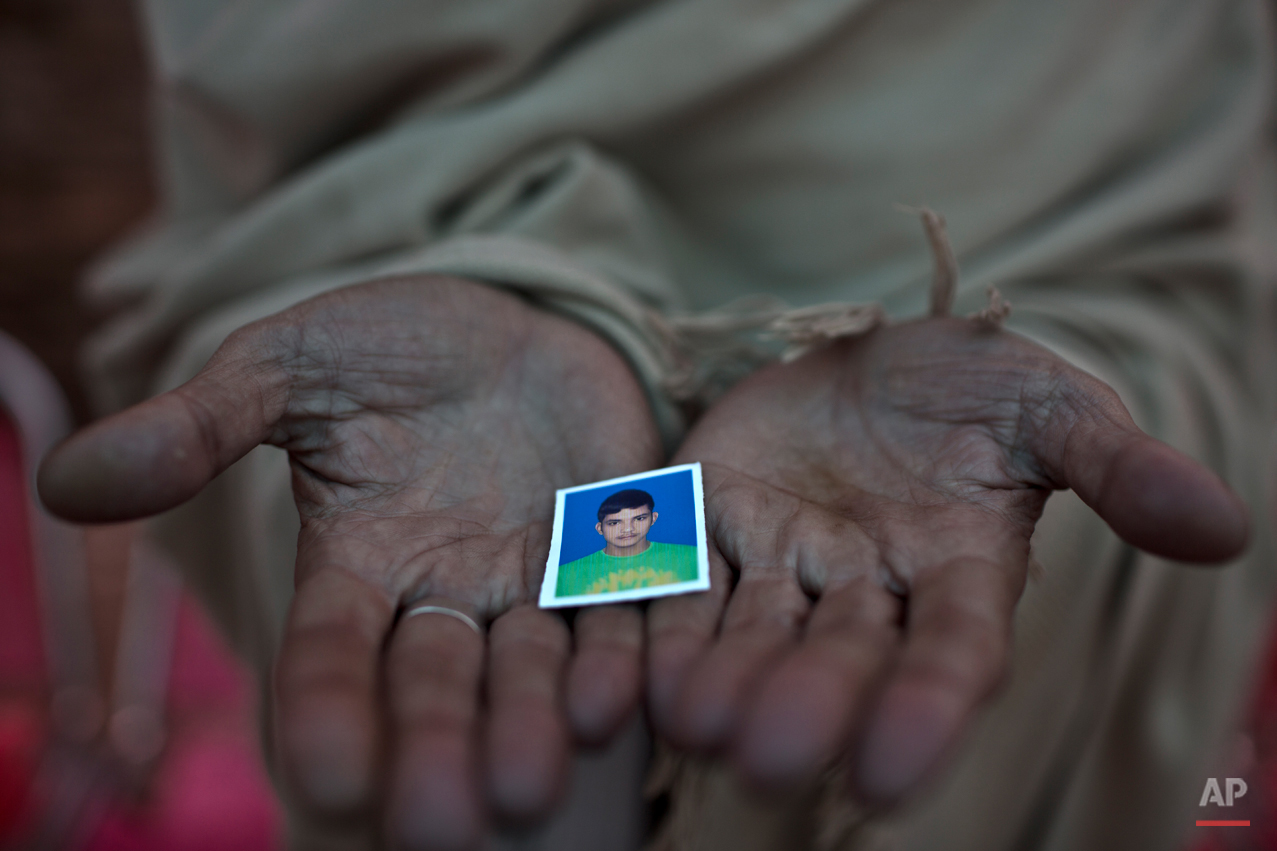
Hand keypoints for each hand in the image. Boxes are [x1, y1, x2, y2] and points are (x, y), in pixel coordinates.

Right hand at [39, 277, 662, 847]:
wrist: (508, 323)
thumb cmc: (386, 348)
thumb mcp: (288, 368)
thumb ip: (202, 426)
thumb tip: (66, 481)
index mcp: (359, 563)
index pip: (332, 651)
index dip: (328, 709)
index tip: (326, 780)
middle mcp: (448, 590)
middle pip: (440, 682)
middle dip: (440, 746)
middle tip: (445, 827)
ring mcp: (537, 574)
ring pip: (535, 665)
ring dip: (533, 723)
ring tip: (532, 785)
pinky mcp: (616, 547)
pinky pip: (624, 610)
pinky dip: (622, 651)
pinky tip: (617, 696)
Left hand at [646, 317, 1247, 801]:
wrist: (870, 349)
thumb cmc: (973, 386)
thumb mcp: (1051, 407)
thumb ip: (1118, 467)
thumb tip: (1226, 530)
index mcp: (957, 571)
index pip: (952, 652)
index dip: (927, 708)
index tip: (891, 774)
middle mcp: (864, 588)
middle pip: (838, 657)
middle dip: (808, 705)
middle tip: (768, 760)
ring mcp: (779, 561)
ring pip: (749, 632)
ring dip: (720, 679)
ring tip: (692, 720)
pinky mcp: (706, 523)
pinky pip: (677, 578)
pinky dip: (654, 616)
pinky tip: (627, 658)